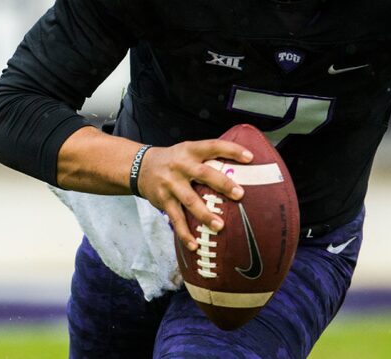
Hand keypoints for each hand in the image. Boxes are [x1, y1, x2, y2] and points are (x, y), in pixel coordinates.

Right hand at [136, 139, 252, 250]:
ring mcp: (171, 184)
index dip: (231, 150)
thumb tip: (241, 165)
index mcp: (191, 150)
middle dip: (222, 184)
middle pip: (203, 174)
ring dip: (205, 215)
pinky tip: (194, 245)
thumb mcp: (189, 150)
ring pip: (190, 200)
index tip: (249, 157)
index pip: (213, 146)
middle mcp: (180, 165)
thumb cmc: (175, 159)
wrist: (141, 166)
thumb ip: (209, 157)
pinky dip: (185, 233)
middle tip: (239, 194)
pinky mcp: (163, 200)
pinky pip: (176, 219)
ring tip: (220, 226)